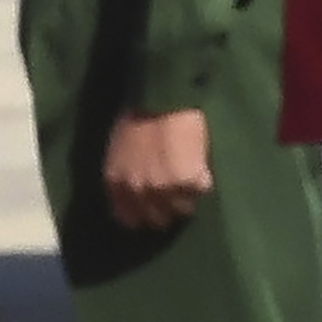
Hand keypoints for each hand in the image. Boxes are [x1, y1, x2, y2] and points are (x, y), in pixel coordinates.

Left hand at [99, 109, 212, 232]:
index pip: (129, 219)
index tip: (154, 208)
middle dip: (167, 208)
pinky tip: (200, 163)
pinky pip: (202, 190)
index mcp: (117, 184)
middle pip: (158, 221)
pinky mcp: (190, 181)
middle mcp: (138, 192)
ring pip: (184, 210)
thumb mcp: (119, 152)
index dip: (143, 215)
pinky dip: (204, 180)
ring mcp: (165, 189)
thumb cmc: (138, 117)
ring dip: (188, 196)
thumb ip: (125, 175)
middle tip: (176, 192)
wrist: (162, 100)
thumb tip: (137, 191)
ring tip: (190, 176)